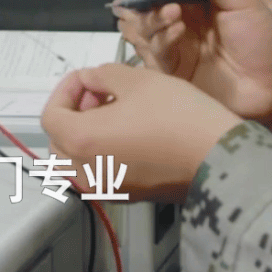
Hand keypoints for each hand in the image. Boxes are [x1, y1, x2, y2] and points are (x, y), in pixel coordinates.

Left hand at [40, 63, 239, 202]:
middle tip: (99, 93)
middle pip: (58, 141)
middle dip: (74, 112)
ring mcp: (108, 188)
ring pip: (76, 162)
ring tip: (116, 112)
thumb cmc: (180, 118)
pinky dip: (101, 153)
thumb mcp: (137, 80)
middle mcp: (87, 172)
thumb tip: (90, 79)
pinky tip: (129, 133)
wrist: (220, 158)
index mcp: (81, 142)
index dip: (66, 90)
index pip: (51, 115)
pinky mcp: (129, 196)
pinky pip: (98, 174)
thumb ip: (103, 75)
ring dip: (86, 134)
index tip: (86, 78)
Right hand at [115, 0, 271, 56]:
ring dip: (152, 17)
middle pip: (145, 5)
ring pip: (144, 28)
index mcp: (195, 0)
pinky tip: (178, 32)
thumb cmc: (264, 38)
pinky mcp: (174, 71)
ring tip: (173, 13)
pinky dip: (161, 39)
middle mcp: (181, 20)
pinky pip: (154, 53)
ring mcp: (176, 47)